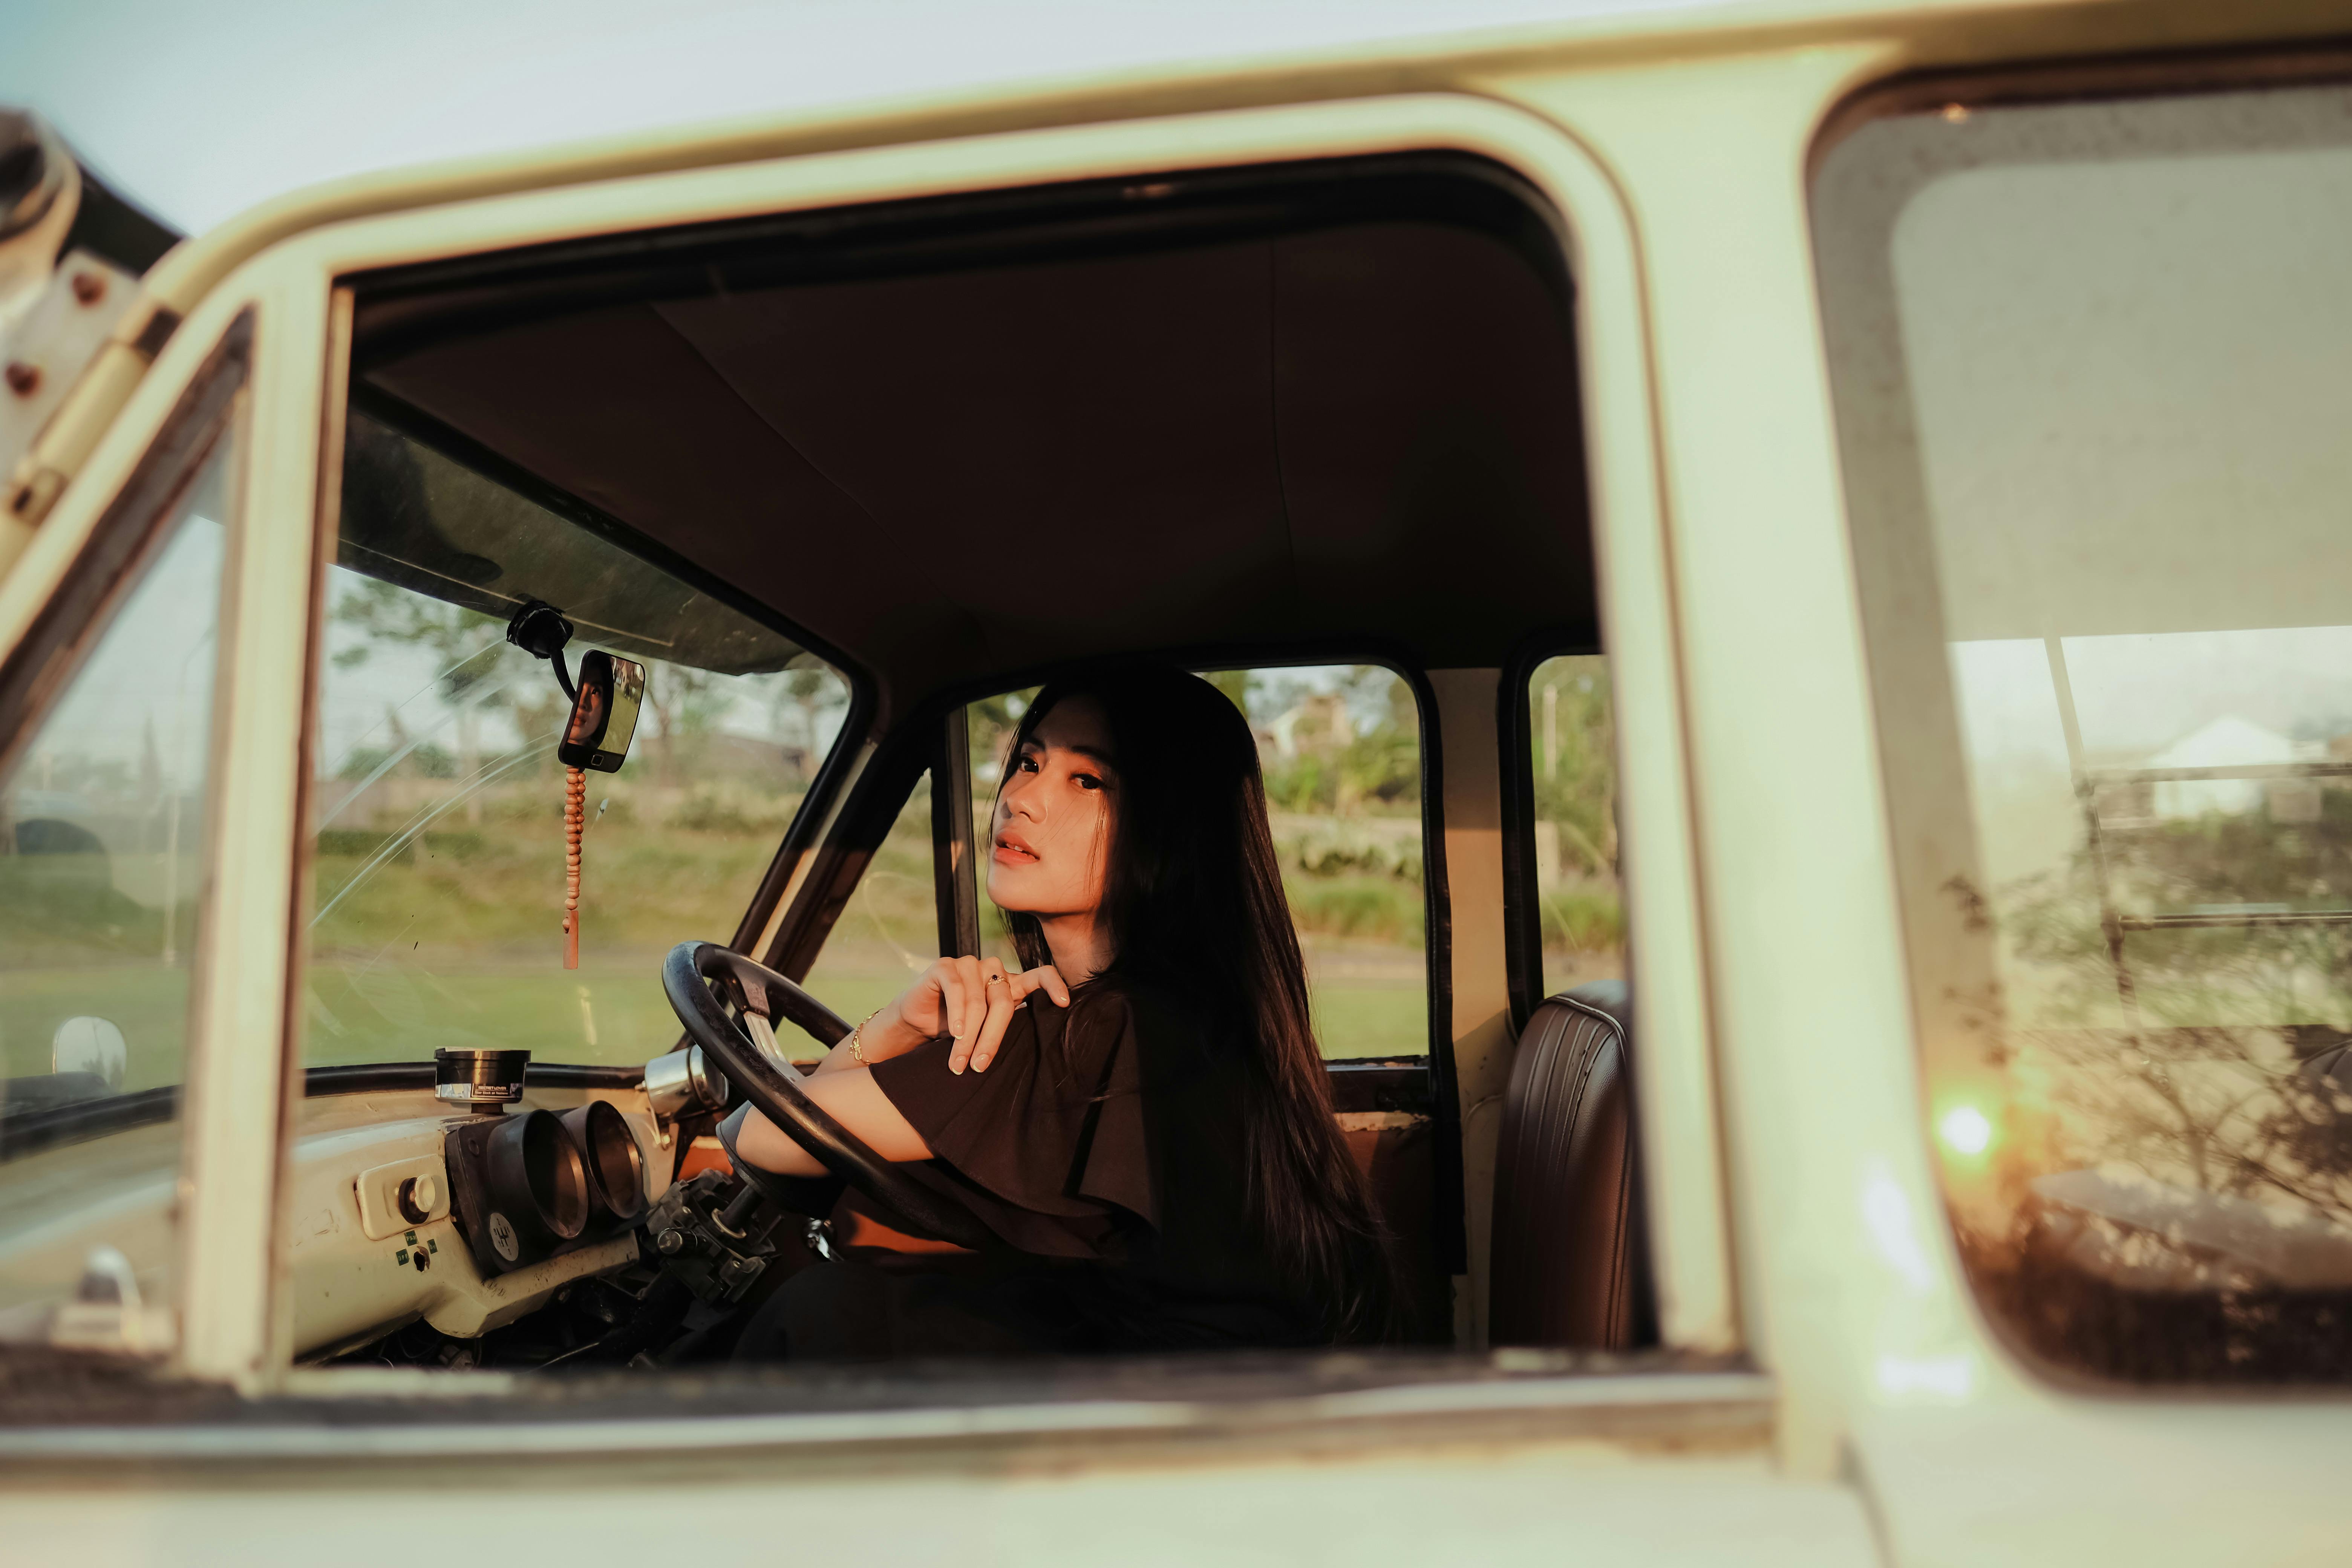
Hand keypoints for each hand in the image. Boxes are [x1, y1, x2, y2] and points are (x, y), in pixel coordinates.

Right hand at [867, 955, 1070, 1073]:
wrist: (917, 1022)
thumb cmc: (956, 1030)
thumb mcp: (985, 1031)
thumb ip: (1004, 1030)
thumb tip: (1034, 1056)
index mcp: (1010, 984)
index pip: (1040, 975)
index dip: (1054, 985)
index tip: (1064, 1004)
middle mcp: (993, 970)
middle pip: (1003, 1002)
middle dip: (991, 1039)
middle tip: (979, 1066)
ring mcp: (969, 964)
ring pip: (978, 1001)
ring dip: (968, 1036)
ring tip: (959, 1063)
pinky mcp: (945, 965)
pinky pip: (957, 989)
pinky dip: (957, 1014)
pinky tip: (955, 1033)